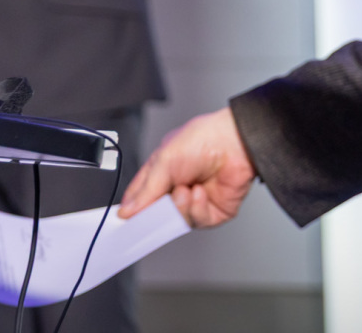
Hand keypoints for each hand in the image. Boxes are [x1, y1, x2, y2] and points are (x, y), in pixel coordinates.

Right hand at [119, 108, 256, 227]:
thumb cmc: (203, 139)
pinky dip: (197, 209)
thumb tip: (128, 211)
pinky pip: (198, 221)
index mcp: (162, 174)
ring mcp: (195, 201)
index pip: (140, 199)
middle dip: (156, 214)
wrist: (237, 140)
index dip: (132, 211)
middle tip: (155, 210)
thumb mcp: (164, 160)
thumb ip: (146, 189)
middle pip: (157, 216)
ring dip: (179, 208)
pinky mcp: (214, 211)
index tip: (125, 220)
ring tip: (184, 191)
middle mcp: (178, 189)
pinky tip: (200, 193)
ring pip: (177, 221)